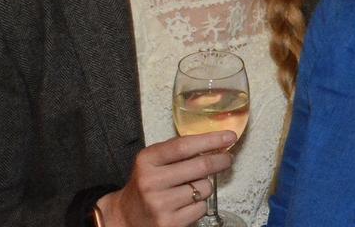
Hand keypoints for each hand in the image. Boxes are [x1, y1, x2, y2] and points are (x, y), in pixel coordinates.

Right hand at [97, 131, 235, 226]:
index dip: (210, 140)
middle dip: (220, 160)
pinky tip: (186, 204)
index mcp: (147, 160)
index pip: (184, 146)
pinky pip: (201, 208)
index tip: (228, 136)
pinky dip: (200, 204)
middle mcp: (151, 181)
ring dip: (205, 186)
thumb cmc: (146, 184)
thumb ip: (178, 150)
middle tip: (227, 159)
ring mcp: (160, 204)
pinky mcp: (169, 223)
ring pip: (204, 188)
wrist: (126, 216)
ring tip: (191, 188)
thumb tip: (214, 142)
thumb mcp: (153, 161)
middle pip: (200, 166)